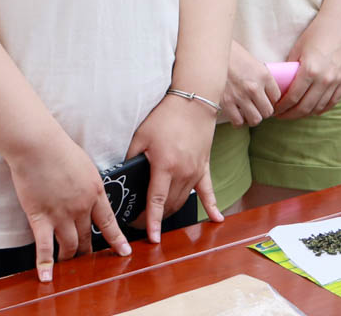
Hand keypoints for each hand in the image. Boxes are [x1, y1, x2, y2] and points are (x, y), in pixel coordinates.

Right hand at [5, 131, 130, 282]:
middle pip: (88, 236)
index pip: (109, 222)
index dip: (116, 240)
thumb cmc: (60, 149)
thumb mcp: (85, 166)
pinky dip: (45, 264)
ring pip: (70, 244)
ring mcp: (61, 214)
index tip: (123, 252)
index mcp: (96, 192)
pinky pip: (45, 246)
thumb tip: (90, 193)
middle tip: (88, 262)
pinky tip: (47, 277)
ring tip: (68, 266)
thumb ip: (89, 183)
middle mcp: (82, 207)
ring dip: (69, 257)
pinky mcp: (40, 217)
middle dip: (88, 252)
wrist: (40, 146)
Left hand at [126, 94, 222, 242]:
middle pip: (169, 205)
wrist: (194, 102)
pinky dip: (213, 207)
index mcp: (165, 165)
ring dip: (171, 213)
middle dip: (156, 219)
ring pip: (183, 201)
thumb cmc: (166, 117)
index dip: (152, 222)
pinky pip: (209, 191)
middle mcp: (183, 172)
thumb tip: (122, 176)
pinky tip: (217, 220)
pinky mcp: (204, 167)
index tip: (151, 238)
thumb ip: (131, 158)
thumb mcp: (141, 136)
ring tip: (158, 220)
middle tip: (140, 225)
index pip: (157, 201)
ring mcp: (196, 171)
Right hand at [221, 41, 279, 126]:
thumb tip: (266, 93)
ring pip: (255, 120)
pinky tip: (237, 114)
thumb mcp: (253, 63)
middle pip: (268, 111)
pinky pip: (238, 122)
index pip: (277, 97)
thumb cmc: (232, 54)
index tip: (266, 100)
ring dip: (252, 118)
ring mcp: (240, 96)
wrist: (211, 52)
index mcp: (264, 75)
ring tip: (248, 113)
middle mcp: (254, 87)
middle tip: (257, 108)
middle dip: (263, 111)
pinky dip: (238, 121)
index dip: (272, 100)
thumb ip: (261, 78)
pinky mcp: (225, 103)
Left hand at [274, 12, 340, 119]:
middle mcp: (324, 79)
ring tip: (295, 113)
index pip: (292, 98)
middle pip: (305, 107)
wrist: (340, 23)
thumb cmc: (316, 33)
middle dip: (290, 114)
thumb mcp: (297, 49)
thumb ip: (290, 69)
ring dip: (305, 114)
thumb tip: (281, 85)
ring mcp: (337, 80)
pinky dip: (322, 109)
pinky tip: (314, 110)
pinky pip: (333, 101)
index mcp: (310, 70)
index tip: (275, 110)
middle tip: (281, 115)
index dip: (281, 108)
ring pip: (319, 107)